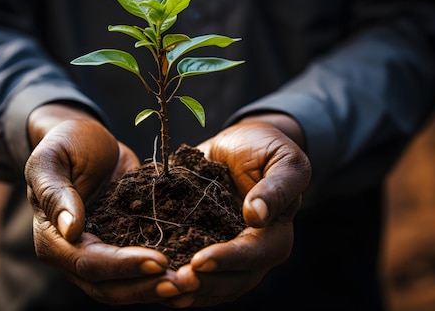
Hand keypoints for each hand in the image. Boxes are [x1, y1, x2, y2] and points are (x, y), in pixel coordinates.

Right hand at [25, 104, 180, 303]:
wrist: (86, 139)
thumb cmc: (65, 144)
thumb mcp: (52, 158)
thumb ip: (55, 192)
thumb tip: (70, 230)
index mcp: (53, 239)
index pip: (88, 263)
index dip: (123, 266)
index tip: (158, 261)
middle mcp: (74, 256)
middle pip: (108, 287)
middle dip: (145, 287)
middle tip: (183, 283)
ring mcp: (100, 255)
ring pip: (126, 287)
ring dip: (157, 289)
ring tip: (192, 285)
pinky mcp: (122, 246)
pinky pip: (140, 271)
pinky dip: (162, 276)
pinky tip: (192, 276)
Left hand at [166, 114, 310, 306]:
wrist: (240, 144)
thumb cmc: (265, 148)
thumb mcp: (282, 159)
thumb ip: (277, 186)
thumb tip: (258, 216)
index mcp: (276, 234)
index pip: (255, 254)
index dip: (228, 260)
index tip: (200, 260)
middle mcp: (254, 253)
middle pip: (234, 281)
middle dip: (204, 283)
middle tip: (174, 282)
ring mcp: (229, 256)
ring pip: (213, 286)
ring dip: (188, 291)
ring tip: (160, 287)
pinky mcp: (205, 249)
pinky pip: (195, 275)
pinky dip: (176, 283)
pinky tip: (153, 283)